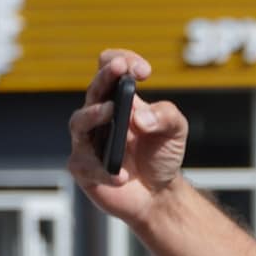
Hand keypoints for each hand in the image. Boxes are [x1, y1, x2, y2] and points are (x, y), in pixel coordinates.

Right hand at [66, 51, 190, 225]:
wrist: (158, 194)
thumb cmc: (161, 155)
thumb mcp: (175, 130)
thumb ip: (166, 116)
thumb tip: (139, 118)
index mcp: (119, 99)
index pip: (110, 67)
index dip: (122, 61)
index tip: (143, 71)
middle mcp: (98, 115)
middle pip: (94, 90)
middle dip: (106, 76)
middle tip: (120, 69)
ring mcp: (87, 141)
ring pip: (80, 122)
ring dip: (94, 115)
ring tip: (111, 111)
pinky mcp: (84, 169)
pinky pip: (88, 166)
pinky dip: (106, 170)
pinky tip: (122, 175)